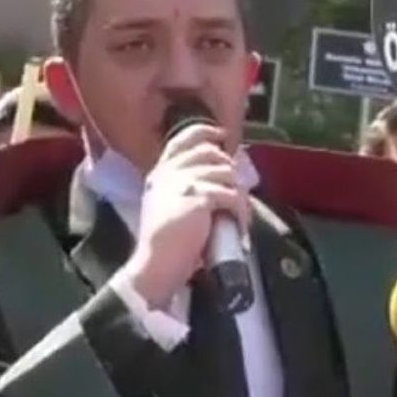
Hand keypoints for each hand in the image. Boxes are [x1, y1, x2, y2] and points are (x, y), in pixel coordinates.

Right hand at [119, 126, 250, 309]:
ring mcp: (184, 182)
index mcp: (160, 174)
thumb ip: (181, 189)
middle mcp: (170, 173)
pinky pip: (232, 195)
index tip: (221, 135)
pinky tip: (240, 222)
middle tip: (236, 190)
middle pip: (210, 153)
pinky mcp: (199, 196)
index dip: (204, 132)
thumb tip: (217, 182)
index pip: (182, 140)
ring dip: (238, 193)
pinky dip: (241, 210)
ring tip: (239, 213)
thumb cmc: (162, 244)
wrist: (155, 264)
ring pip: (226, 173)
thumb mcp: (164, 207)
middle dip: (229, 168)